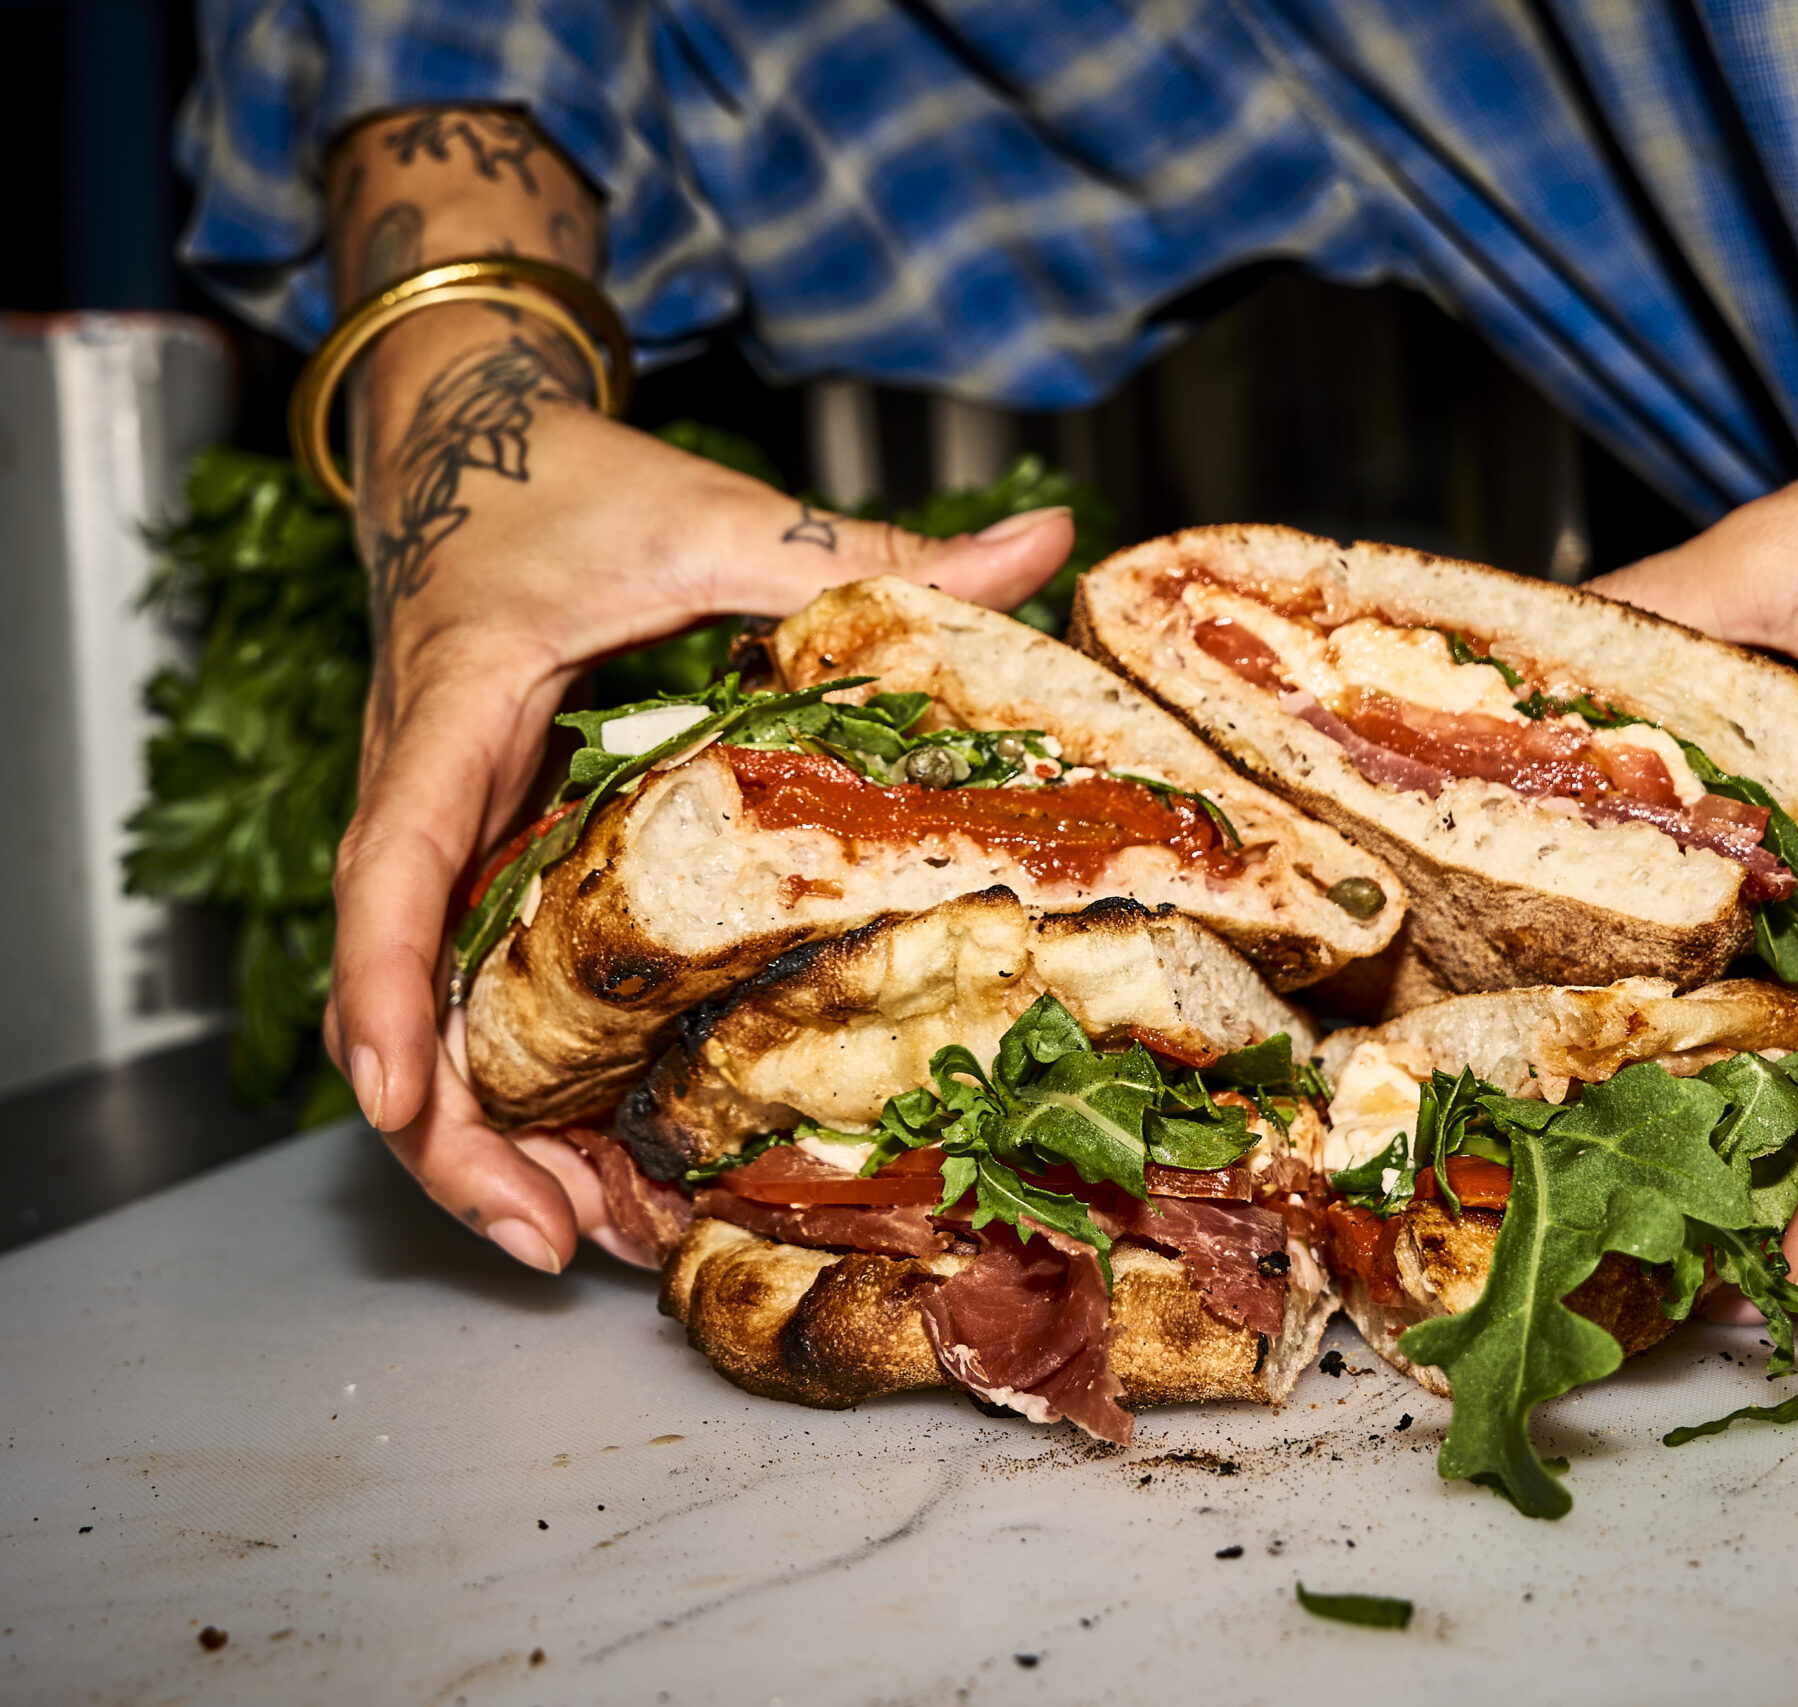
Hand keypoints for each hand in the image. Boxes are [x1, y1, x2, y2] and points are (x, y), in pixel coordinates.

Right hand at [325, 308, 1073, 1271]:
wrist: (467, 453)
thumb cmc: (576, 490)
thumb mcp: (722, 515)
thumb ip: (870, 549)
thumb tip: (1045, 544)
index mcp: (458, 711)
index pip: (391, 862)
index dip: (385, 987)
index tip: (394, 1095)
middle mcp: (429, 797)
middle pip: (400, 993)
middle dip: (452, 1132)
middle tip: (551, 1237)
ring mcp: (451, 843)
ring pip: (435, 1019)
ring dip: (493, 1142)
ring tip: (595, 1244)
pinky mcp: (485, 865)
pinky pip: (483, 994)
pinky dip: (529, 1091)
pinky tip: (613, 1171)